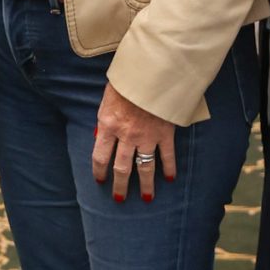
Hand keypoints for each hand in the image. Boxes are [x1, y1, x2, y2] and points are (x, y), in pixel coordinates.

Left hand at [92, 82, 176, 200]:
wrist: (152, 71)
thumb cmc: (127, 80)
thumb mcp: (107, 97)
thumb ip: (105, 118)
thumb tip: (100, 136)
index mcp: (108, 125)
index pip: (100, 156)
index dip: (99, 171)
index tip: (100, 181)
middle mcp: (126, 136)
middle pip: (121, 168)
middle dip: (120, 186)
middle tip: (120, 199)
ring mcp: (147, 136)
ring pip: (145, 167)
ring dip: (145, 184)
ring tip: (147, 197)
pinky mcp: (165, 133)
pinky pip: (167, 155)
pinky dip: (169, 167)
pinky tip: (169, 178)